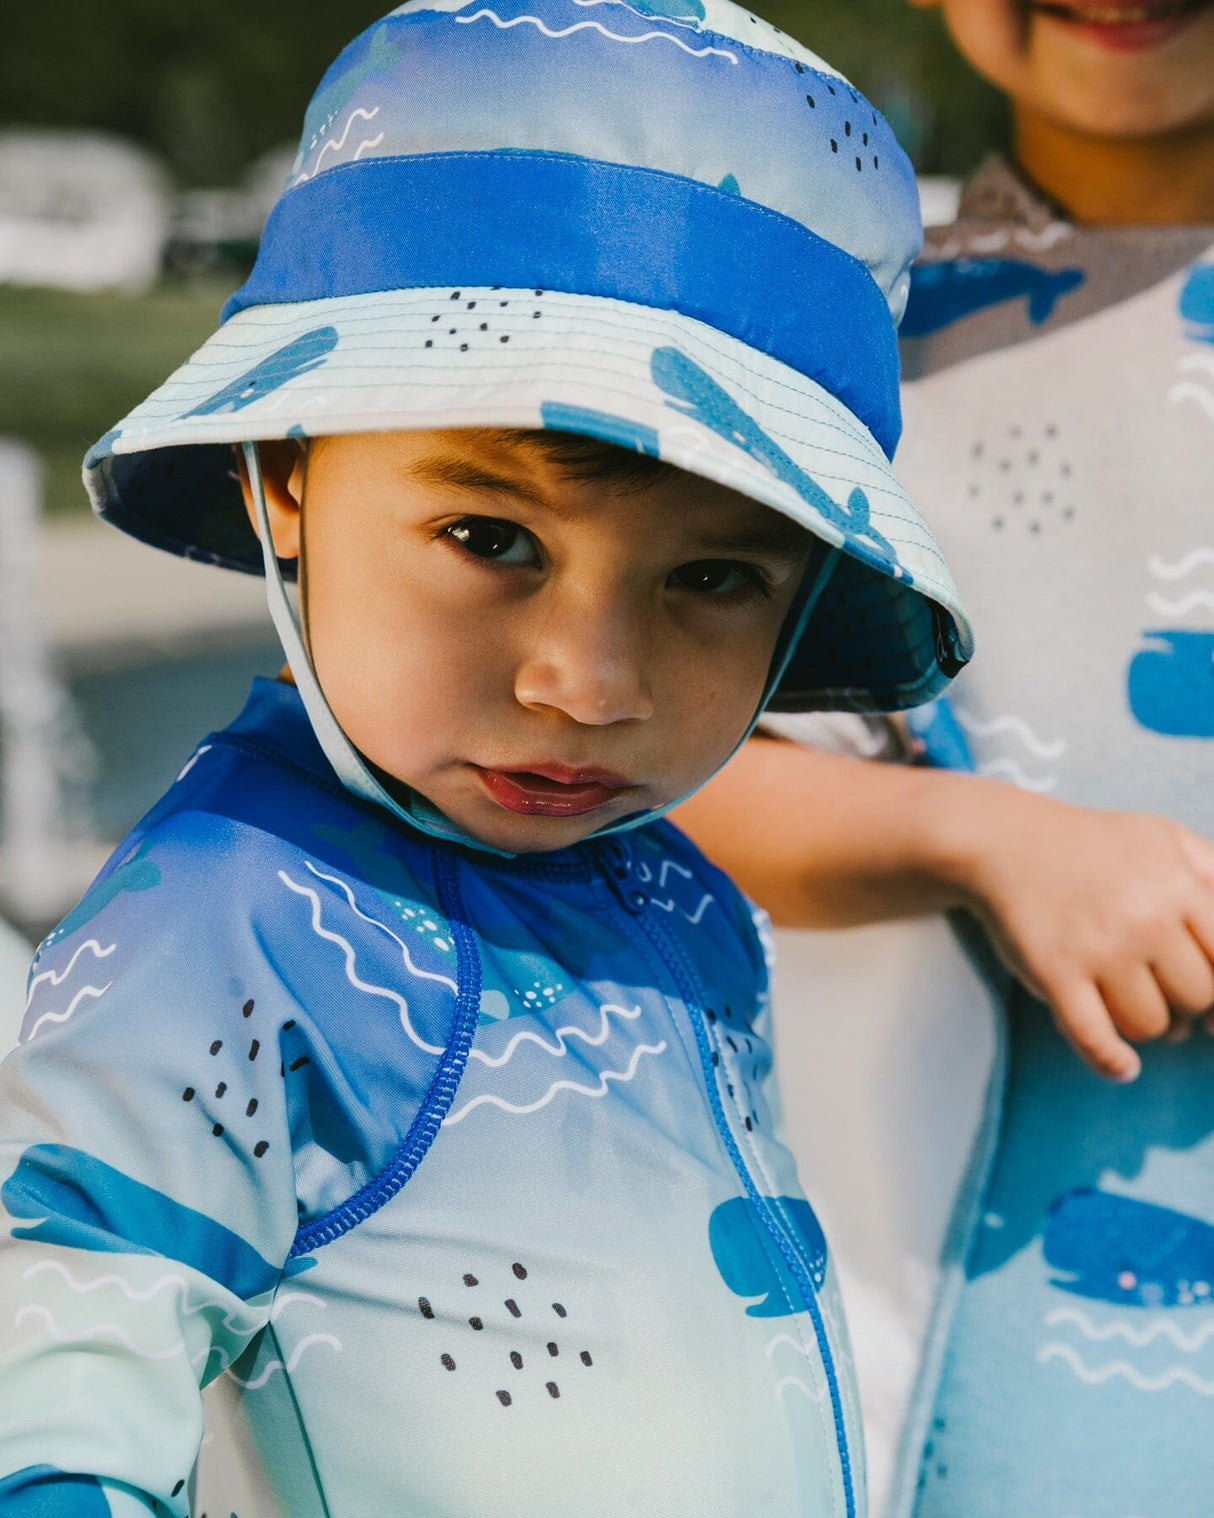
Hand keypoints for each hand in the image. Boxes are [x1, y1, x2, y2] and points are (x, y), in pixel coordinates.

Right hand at [942, 789, 1213, 1081]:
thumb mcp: (1166, 839)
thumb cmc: (1093, 844)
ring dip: (1149, 1027)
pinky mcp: (1054, 972)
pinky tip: (1123, 1066)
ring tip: (1133, 1008)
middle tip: (1165, 994)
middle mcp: (1143, 917)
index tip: (1208, 997)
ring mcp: (1097, 948)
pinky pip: (1095, 1038)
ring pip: (1151, 1024)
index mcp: (1178, 884)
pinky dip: (1112, 1062)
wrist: (1003, 840)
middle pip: (1197, 998)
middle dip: (1187, 1005)